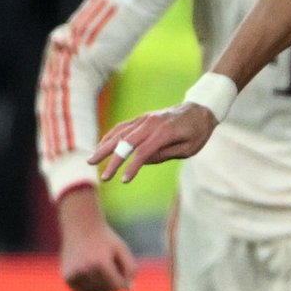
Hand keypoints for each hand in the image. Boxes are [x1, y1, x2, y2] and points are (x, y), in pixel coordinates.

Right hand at [56, 189, 135, 290]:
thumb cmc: (105, 239)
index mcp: (100, 262)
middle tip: (112, 269)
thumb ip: (130, 269)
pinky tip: (93, 278)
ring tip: (101, 271)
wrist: (81, 226)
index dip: (124, 284)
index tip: (124, 276)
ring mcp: (73, 274)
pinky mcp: (66, 278)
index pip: (117, 286)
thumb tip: (129, 290)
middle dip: (113, 284)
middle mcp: (84, 269)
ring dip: (102, 287)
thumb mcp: (122, 249)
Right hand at [91, 102, 218, 182]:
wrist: (199, 110)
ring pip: (119, 132)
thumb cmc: (197, 132)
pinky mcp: (141, 118)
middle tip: (101, 175)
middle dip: (111, 159)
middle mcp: (151, 123)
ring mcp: (144, 119)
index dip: (132, 167)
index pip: (143, 152)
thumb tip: (143, 160)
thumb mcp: (189, 148)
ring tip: (91, 161)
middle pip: (126, 142)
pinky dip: (110, 136)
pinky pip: (122, 127)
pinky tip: (101, 146)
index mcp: (165, 132)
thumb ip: (165, 154)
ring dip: (104, 147)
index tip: (123, 181)